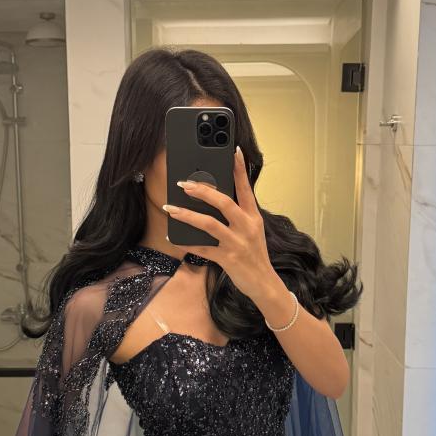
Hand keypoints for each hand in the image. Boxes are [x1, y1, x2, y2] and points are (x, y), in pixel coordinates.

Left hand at [162, 146, 276, 302]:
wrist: (264, 284)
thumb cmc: (255, 255)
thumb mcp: (253, 231)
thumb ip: (239, 215)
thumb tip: (216, 200)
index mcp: (253, 217)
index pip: (246, 188)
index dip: (240, 169)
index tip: (233, 151)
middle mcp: (246, 227)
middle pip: (224, 202)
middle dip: (202, 191)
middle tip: (183, 184)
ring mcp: (237, 243)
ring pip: (209, 223)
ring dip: (186, 215)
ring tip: (170, 208)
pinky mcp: (228, 258)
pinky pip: (202, 248)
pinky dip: (186, 243)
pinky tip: (173, 238)